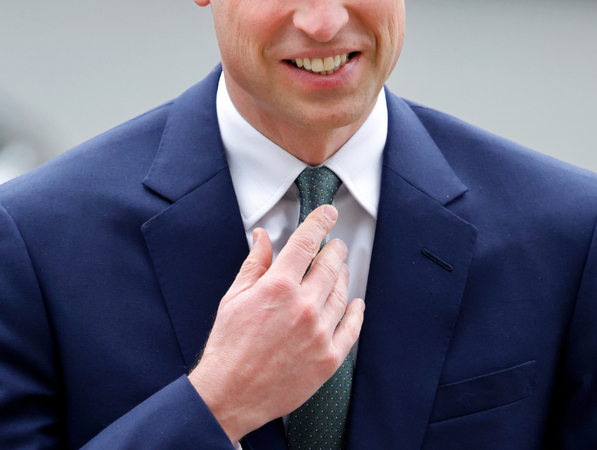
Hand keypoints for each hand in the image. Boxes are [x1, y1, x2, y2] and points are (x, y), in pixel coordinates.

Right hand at [188, 205, 364, 442]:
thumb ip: (255, 264)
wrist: (230, 395)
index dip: (320, 222)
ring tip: (339, 271)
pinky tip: (354, 304)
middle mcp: (303, 306)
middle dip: (334, 249)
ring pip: (342, 292)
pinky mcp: (329, 357)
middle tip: (334, 246)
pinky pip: (352, 327)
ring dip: (343, 276)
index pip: (307, 242)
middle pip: (330, 264)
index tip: (328, 213)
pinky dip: (355, 311)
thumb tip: (264, 237)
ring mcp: (319, 332)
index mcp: (278, 287)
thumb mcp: (234, 299)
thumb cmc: (228, 348)